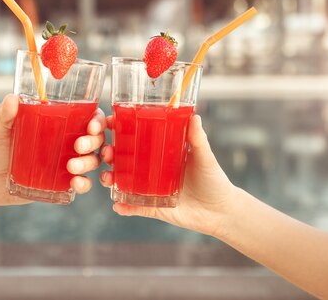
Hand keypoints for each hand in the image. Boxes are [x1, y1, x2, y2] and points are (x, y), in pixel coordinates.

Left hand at [0, 94, 105, 206]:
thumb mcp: (0, 129)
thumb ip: (5, 115)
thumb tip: (11, 98)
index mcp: (60, 122)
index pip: (89, 116)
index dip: (98, 120)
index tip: (91, 125)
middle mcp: (68, 141)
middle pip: (96, 138)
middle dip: (94, 142)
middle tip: (78, 146)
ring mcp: (67, 162)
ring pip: (92, 160)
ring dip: (89, 163)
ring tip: (71, 167)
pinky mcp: (63, 182)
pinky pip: (82, 183)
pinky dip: (84, 183)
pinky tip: (75, 183)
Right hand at [100, 114, 236, 235]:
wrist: (221, 211)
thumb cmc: (214, 179)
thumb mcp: (205, 158)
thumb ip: (198, 140)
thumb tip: (195, 116)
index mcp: (160, 150)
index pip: (134, 136)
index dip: (118, 130)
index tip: (107, 123)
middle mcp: (150, 167)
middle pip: (122, 157)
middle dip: (108, 154)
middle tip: (106, 153)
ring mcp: (149, 188)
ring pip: (122, 181)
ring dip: (110, 179)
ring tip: (107, 178)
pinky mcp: (151, 207)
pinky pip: (133, 206)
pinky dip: (123, 206)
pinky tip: (117, 205)